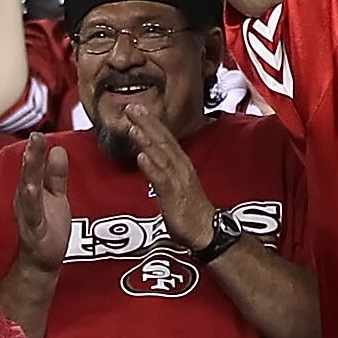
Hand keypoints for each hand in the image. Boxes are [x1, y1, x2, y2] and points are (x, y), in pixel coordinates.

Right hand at [12, 134, 69, 277]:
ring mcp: (29, 217)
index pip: (32, 166)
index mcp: (30, 190)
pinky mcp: (35, 233)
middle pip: (28, 175)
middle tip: (36, 137)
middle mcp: (26, 201)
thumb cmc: (49, 228)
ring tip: (32, 157)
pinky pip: (34, 217)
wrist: (41, 262)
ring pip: (29, 193)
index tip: (39, 132)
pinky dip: (33, 205)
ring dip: (30, 174)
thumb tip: (57, 148)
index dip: (35, 149)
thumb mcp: (56, 196)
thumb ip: (56, 174)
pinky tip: (33, 192)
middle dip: (31, 156)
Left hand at [122, 100, 216, 251]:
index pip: (165, 138)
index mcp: (181, 163)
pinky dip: (151, 167)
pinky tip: (141, 157)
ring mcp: (178, 180)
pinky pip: (161, 179)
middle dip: (147, 123)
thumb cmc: (189, 208)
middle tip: (132, 107)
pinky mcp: (174, 195)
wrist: (205, 229)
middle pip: (163, 141)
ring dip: (146, 140)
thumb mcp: (176, 183)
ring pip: (161, 156)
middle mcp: (181, 167)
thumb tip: (148, 157)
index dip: (151, 122)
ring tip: (133, 127)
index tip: (138, 109)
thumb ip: (163, 169)